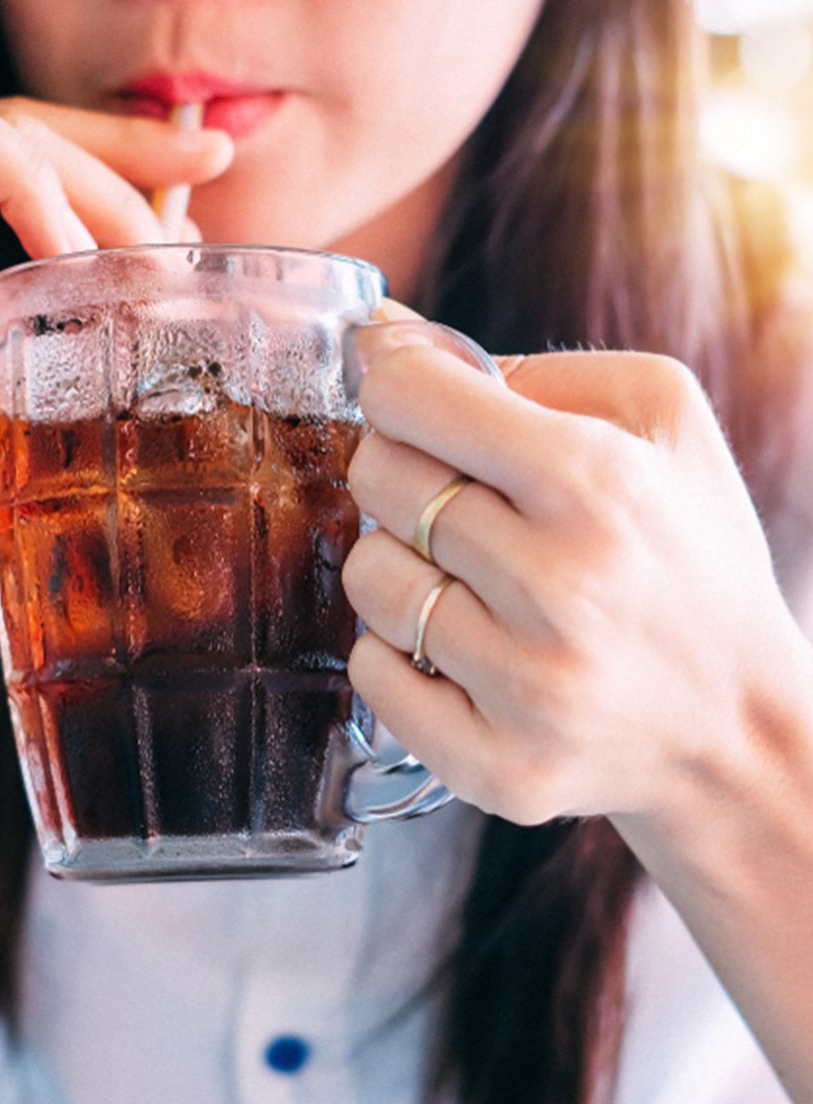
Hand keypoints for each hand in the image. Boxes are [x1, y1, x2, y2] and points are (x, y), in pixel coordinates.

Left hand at [342, 303, 803, 827]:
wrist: (736, 725)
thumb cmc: (689, 559)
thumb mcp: (661, 423)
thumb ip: (530, 368)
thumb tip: (389, 336)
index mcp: (598, 482)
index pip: (410, 397)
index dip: (394, 386)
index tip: (408, 398)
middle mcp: (560, 586)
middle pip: (378, 481)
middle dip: (398, 472)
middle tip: (451, 498)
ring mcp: (526, 688)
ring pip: (369, 580)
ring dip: (399, 567)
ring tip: (465, 580)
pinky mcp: (498, 767)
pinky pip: (371, 676)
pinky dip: (396, 654)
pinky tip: (458, 649)